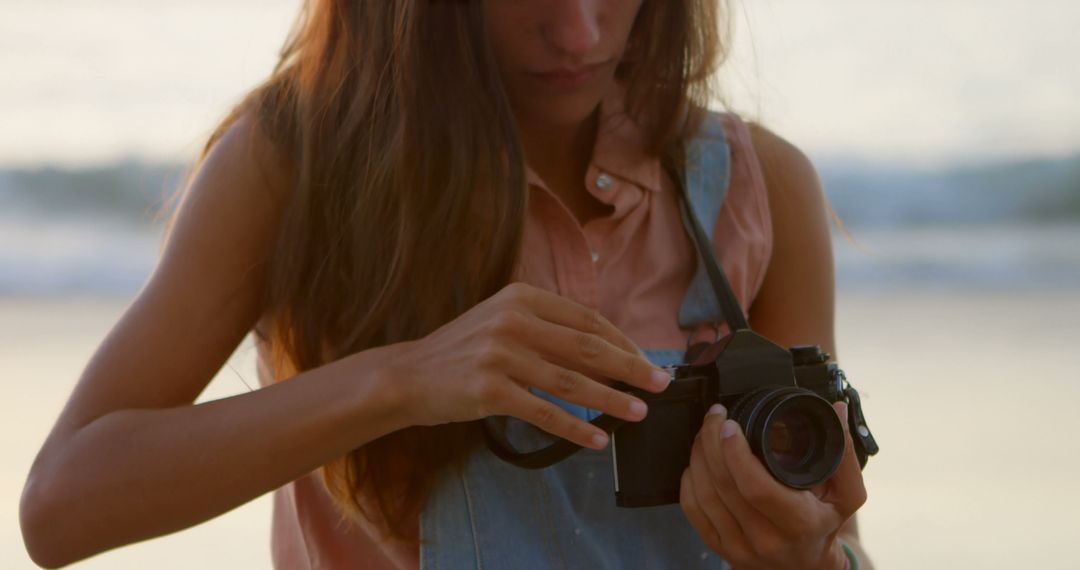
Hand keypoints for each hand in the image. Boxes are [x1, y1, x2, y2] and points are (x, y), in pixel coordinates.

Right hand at [384, 282, 671, 448]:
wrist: (407, 375)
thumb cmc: (461, 351)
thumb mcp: (501, 320)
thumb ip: (544, 326)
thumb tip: (604, 348)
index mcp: (522, 297)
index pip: (587, 320)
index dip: (623, 342)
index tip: (646, 360)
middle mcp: (513, 321)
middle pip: (588, 348)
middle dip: (631, 367)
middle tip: (660, 383)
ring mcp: (500, 355)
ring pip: (572, 382)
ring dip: (612, 400)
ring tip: (639, 412)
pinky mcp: (489, 390)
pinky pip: (544, 412)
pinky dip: (576, 427)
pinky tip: (598, 439)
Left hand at [679, 401, 866, 569]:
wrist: (808, 568)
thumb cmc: (824, 526)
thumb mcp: (847, 495)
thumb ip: (843, 453)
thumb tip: (837, 410)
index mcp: (799, 523)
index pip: (757, 487)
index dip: (737, 453)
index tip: (731, 426)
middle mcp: (766, 540)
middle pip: (724, 485)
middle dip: (712, 443)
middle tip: (715, 418)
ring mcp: (739, 547)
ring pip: (704, 495)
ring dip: (698, 457)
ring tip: (705, 433)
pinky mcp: (720, 548)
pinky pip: (693, 510)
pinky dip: (689, 481)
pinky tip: (696, 462)